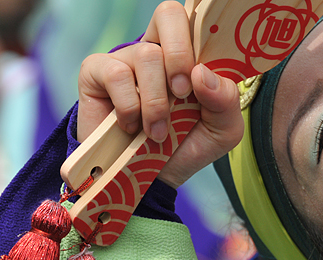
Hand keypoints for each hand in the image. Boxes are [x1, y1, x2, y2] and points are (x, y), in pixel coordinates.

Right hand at [77, 1, 242, 188]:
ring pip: (146, 54)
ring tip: (157, 132)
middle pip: (169, 14)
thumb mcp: (222, 131)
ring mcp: (128, 59)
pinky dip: (129, 107)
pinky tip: (131, 126)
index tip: (203, 77)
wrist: (151, 180)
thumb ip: (225, 100)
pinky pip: (116, 74)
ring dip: (156, 102)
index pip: (197, 20)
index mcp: (192, 57)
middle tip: (183, 92)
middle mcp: (159, 51)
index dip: (203, 37)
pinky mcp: (97, 72)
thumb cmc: (186, 148)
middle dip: (180, 55)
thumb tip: (201, 72)